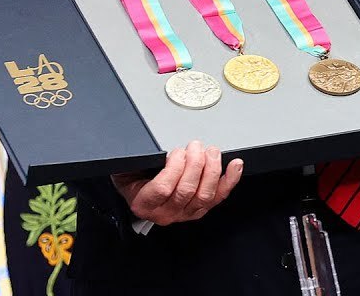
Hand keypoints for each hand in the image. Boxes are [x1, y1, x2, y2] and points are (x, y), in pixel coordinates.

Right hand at [110, 140, 242, 225]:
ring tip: (210, 152)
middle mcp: (166, 213)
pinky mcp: (200, 209)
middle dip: (195, 164)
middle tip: (195, 146)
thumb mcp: (124, 169)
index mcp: (144, 203)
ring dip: (212, 170)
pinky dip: (229, 180)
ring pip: (205, 195)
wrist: (137, 194)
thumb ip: (133, 161)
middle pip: (187, 190)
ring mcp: (185, 213)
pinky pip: (218, 197)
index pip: (164, 189)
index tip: (175, 152)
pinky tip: (234, 166)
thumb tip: (146, 148)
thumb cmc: (132, 179)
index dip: (174, 168)